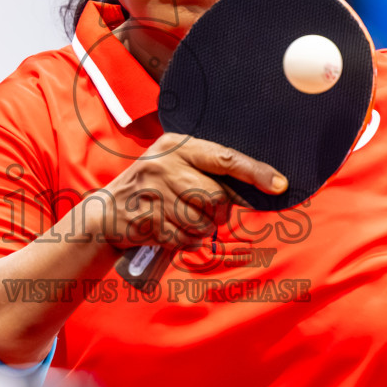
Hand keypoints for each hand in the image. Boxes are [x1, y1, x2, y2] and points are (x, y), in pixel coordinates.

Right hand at [97, 134, 284, 249]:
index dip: (255, 173)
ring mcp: (154, 193)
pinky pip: (186, 239)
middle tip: (202, 211)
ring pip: (203, 222)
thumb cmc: (152, 188)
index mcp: (177, 145)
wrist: (107, 212)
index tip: (279, 184)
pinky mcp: (147, 221)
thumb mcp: (173, 165)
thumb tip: (254, 189)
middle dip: (218, 213)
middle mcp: (164, 164)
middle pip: (217, 197)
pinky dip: (184, 241)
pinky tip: (169, 230)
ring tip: (180, 219)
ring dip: (199, 229)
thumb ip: (206, 170)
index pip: (225, 158)